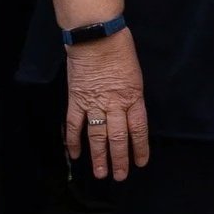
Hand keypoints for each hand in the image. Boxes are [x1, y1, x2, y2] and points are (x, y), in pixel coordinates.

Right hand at [65, 29, 148, 179]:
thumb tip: (130, 114)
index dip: (140, 148)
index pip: (138, 129)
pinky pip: (74, 124)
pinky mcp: (76, 99)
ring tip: (100, 173)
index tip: (140, 163)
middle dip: (119, 159)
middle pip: (118, 137)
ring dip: (99, 156)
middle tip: (120, 176)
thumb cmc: (119, 49)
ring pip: (97, 136)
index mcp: (132, 97)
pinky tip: (75, 154)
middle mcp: (114, 104)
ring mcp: (94, 103)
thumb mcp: (135, 74)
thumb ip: (132, 96)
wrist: (95, 36)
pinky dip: (73, 140)